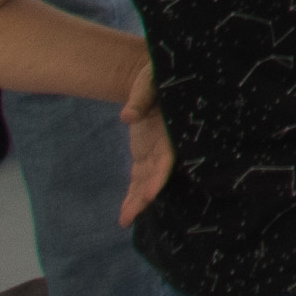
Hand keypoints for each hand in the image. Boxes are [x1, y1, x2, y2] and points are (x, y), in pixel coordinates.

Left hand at [120, 91, 172, 223]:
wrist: (157, 78)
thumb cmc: (158, 75)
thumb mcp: (150, 81)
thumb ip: (140, 97)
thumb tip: (127, 115)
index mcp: (171, 128)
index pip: (167, 155)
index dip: (160, 174)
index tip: (150, 193)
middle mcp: (166, 144)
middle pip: (157, 174)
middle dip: (146, 194)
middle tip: (132, 214)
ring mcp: (155, 152)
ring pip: (147, 180)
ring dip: (136, 200)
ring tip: (124, 220)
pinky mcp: (144, 155)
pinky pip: (138, 178)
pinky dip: (132, 194)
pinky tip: (125, 214)